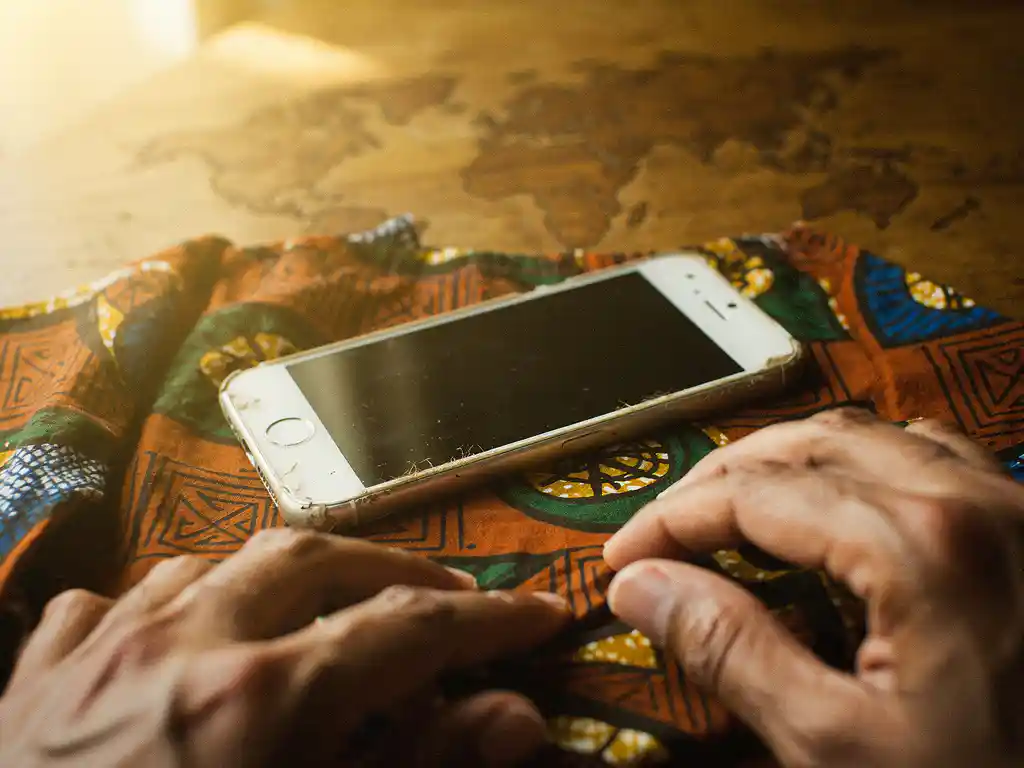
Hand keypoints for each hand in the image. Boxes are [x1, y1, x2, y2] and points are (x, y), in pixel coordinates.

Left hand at [0, 529, 569, 766]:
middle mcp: (178, 646)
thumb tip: (513, 718)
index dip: (488, 617)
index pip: (407, 628)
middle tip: (443, 598)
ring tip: (323, 607)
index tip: (541, 611)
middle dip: (391, 568)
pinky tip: (181, 636)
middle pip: (312, 558)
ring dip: (280, 577)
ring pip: (208, 564)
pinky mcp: (31, 680)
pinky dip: (165, 605)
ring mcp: (95, 654)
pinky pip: (110, 604)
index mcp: (258, 700)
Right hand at [604, 409, 1023, 766]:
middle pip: (803, 444)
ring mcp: (1011, 504)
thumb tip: (641, 585)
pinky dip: (855, 466)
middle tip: (665, 531)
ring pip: (865, 436)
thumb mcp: (840, 748)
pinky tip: (833, 507)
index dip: (673, 518)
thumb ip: (730, 651)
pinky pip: (926, 455)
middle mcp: (969, 498)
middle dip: (719, 479)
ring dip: (783, 463)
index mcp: (918, 544)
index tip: (623, 558)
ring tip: (731, 510)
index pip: (755, 493)